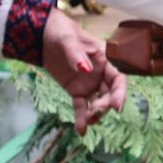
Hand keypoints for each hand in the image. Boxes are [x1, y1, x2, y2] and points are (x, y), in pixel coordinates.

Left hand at [41, 7, 126, 133]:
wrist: (42, 36)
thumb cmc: (60, 31)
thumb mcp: (67, 39)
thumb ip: (77, 55)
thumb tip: (86, 70)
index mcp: (105, 58)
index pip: (118, 78)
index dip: (120, 93)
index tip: (117, 107)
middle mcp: (101, 73)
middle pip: (110, 93)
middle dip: (106, 105)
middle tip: (95, 112)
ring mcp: (89, 83)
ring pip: (98, 102)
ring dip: (95, 114)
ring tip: (87, 122)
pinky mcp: (76, 91)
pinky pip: (82, 106)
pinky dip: (81, 118)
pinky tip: (81, 131)